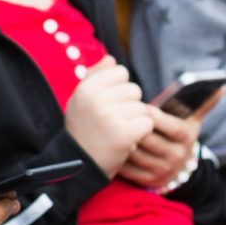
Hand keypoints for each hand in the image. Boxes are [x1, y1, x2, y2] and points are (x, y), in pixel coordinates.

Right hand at [63, 57, 154, 177]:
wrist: (78, 165)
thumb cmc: (82, 130)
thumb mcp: (80, 100)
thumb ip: (95, 76)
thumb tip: (112, 59)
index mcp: (86, 87)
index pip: (121, 72)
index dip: (118, 89)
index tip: (106, 105)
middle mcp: (97, 98)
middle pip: (134, 90)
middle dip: (128, 106)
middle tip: (111, 122)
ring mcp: (111, 116)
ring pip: (142, 107)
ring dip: (134, 121)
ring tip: (116, 132)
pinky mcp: (125, 133)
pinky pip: (147, 123)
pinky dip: (141, 133)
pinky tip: (126, 140)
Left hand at [115, 105, 199, 189]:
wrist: (179, 164)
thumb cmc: (179, 133)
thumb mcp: (192, 119)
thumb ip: (203, 103)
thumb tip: (221, 87)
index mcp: (187, 139)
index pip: (174, 128)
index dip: (158, 118)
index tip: (144, 108)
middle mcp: (177, 157)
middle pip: (152, 141)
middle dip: (135, 128)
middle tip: (120, 115)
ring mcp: (162, 170)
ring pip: (138, 155)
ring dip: (123, 142)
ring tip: (113, 128)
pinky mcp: (149, 180)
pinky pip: (129, 170)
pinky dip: (119, 158)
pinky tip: (112, 145)